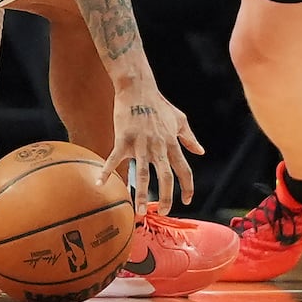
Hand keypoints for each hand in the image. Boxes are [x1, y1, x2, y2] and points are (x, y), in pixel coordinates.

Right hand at [101, 81, 201, 215]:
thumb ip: (189, 138)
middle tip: (164, 212)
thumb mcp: (179, 120)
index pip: (184, 169)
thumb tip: (201, 152)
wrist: (138, 88)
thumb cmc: (159, 104)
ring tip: (140, 211)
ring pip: (143, 174)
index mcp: (172, 143)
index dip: (188, 187)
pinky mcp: (124, 139)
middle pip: (166, 176)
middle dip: (167, 197)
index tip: (187, 200)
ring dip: (142, 194)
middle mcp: (159, 146)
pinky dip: (106, 172)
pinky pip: (114, 159)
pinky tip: (100, 184)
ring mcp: (141, 144)